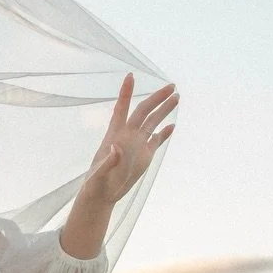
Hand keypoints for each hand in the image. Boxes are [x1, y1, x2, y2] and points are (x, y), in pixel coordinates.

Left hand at [82, 74, 177, 206]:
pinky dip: (164, 133)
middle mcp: (128, 136)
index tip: (130, 76)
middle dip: (157, 98)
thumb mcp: (99, 174)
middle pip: (144, 111)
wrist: (102, 196)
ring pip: (153, 122)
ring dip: (164, 110)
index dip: (125, 93)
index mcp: (115, 135)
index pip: (121, 109)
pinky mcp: (144, 156)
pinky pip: (156, 140)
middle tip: (172, 86)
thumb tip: (115, 148)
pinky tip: (172, 125)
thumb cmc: (95, 184)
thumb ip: (107, 161)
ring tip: (177, 97)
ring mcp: (137, 145)